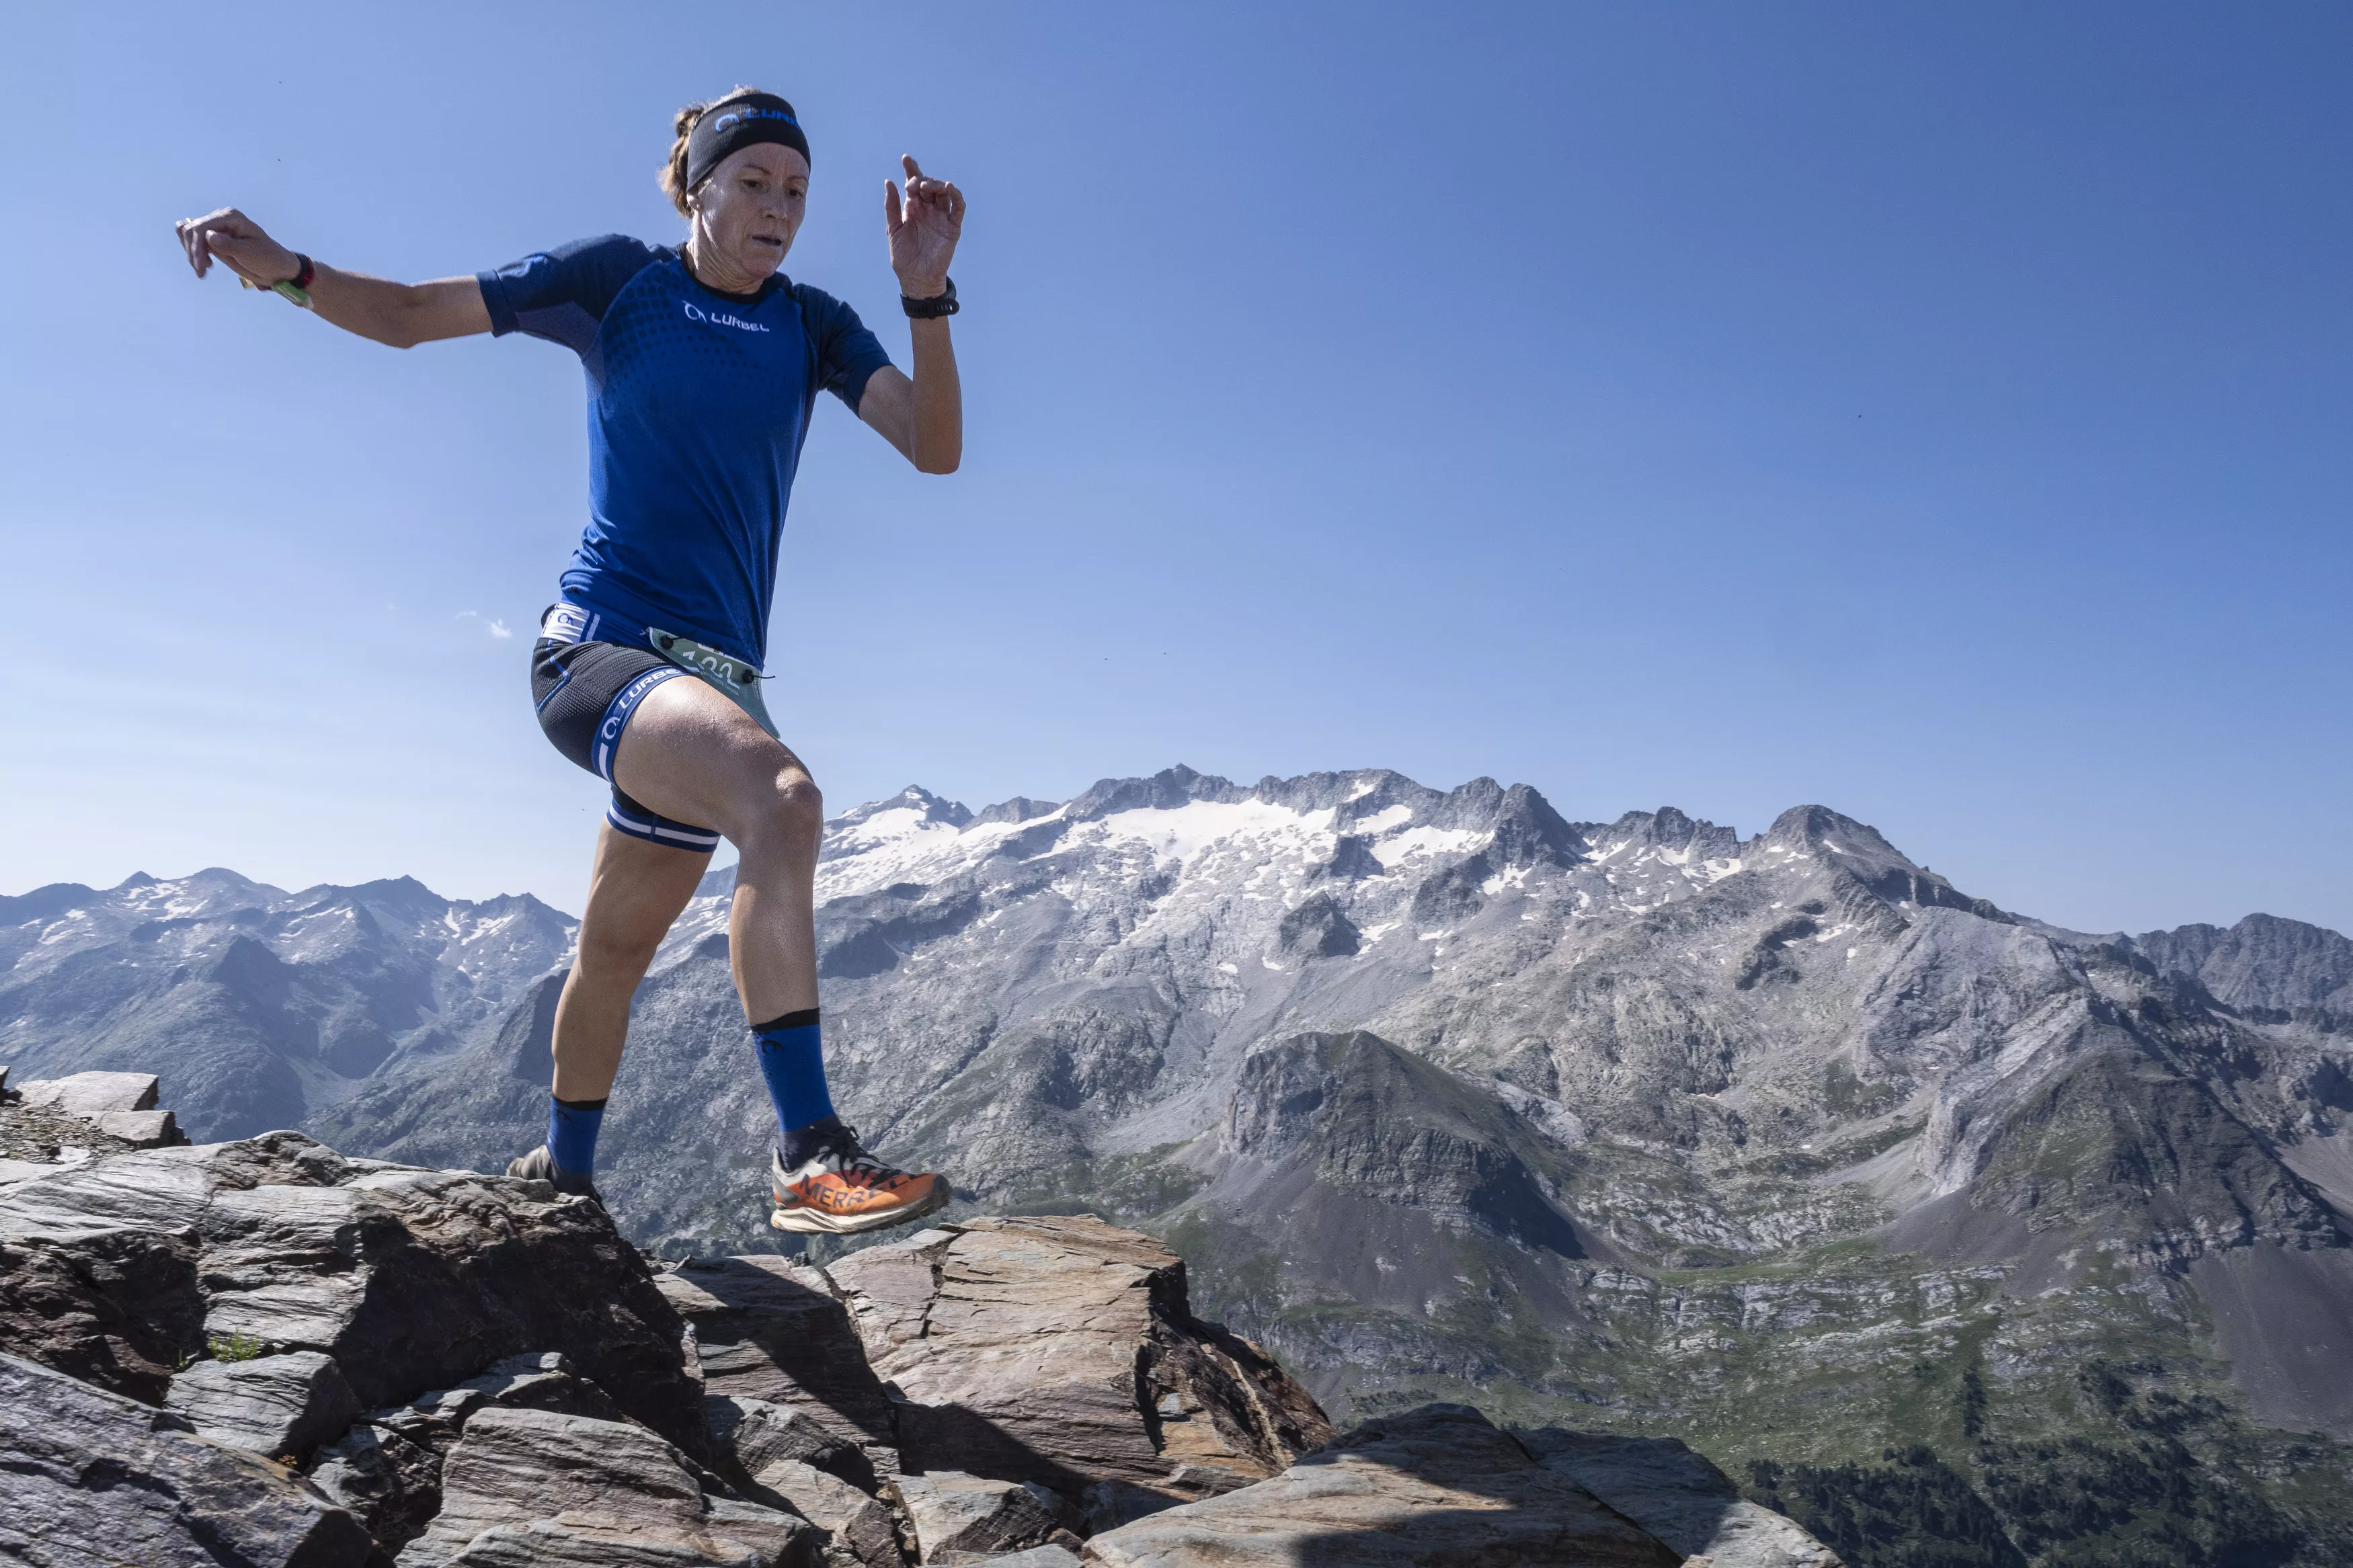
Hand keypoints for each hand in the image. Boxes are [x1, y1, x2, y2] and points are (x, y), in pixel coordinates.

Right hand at [173, 207, 298, 286]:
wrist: (275, 267)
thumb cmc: (267, 259)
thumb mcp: (250, 253)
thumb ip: (228, 245)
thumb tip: (209, 236)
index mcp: (230, 217)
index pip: (201, 227)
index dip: (196, 248)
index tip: (201, 269)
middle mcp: (220, 218)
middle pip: (191, 229)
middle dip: (192, 252)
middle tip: (201, 272)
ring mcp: (216, 227)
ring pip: (187, 233)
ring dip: (190, 251)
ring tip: (204, 269)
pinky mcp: (213, 238)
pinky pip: (193, 238)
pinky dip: (191, 249)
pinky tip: (203, 263)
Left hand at [884, 155, 962, 299]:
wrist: (916, 278)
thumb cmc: (903, 257)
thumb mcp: (893, 229)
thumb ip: (891, 206)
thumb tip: (889, 182)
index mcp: (913, 208)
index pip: (914, 184)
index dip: (911, 170)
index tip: (905, 159)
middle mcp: (928, 210)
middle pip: (929, 185)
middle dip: (921, 180)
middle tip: (914, 185)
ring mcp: (941, 217)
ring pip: (944, 193)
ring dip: (937, 185)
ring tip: (927, 186)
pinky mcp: (953, 227)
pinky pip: (958, 208)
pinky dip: (956, 196)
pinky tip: (949, 188)